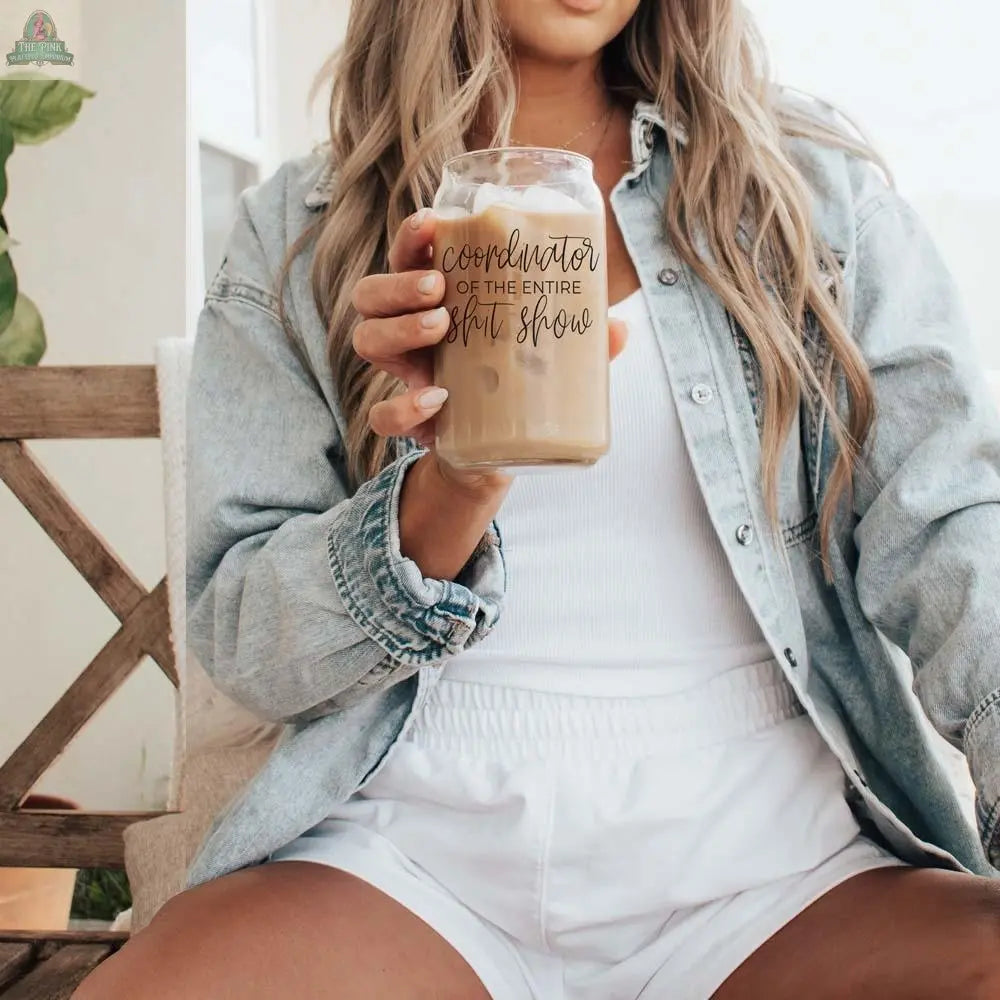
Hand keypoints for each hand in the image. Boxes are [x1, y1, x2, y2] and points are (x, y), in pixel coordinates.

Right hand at [351, 209, 628, 495]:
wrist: (501, 454)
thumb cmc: (519, 383)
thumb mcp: (549, 353)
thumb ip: (579, 339)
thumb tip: (619, 326)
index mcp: (438, 302)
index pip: (408, 258)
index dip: (412, 237)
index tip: (435, 223)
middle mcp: (410, 334)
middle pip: (371, 295)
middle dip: (398, 282)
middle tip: (441, 287)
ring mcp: (405, 375)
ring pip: (366, 340)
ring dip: (398, 328)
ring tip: (442, 326)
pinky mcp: (411, 421)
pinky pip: (382, 415)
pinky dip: (403, 407)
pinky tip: (437, 399)